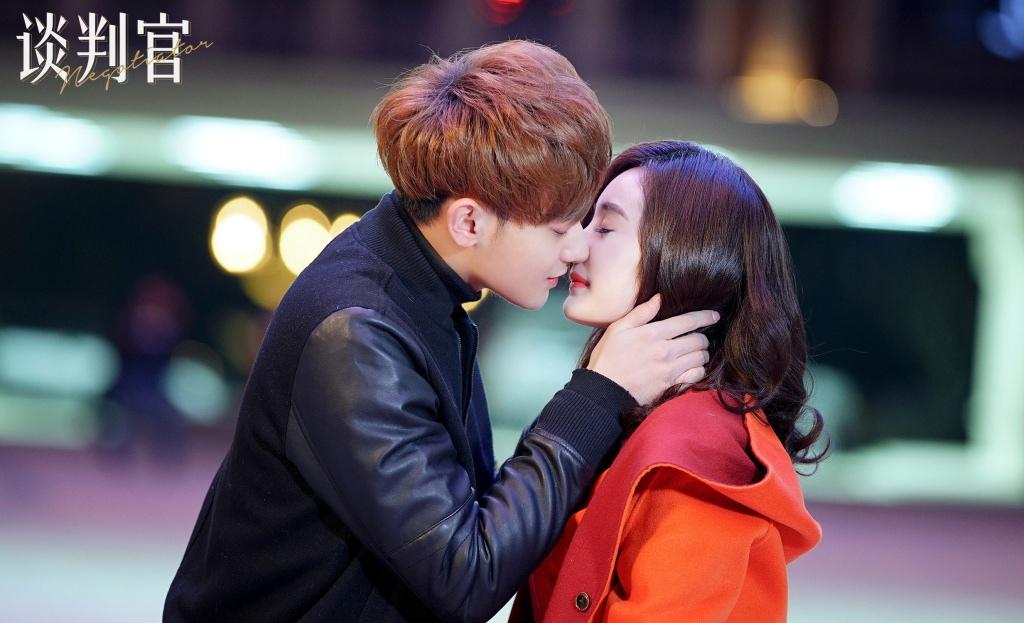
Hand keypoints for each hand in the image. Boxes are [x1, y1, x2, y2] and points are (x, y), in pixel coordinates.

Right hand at [587, 294, 717, 404]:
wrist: (604, 391)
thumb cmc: (608, 358)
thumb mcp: (617, 329)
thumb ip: (641, 313)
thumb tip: (660, 298)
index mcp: (653, 333)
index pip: (688, 321)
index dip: (705, 317)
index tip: (714, 316)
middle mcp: (665, 351)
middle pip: (699, 340)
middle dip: (703, 336)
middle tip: (699, 337)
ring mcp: (670, 370)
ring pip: (700, 357)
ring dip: (702, 353)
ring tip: (696, 352)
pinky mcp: (671, 385)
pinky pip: (696, 375)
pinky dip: (698, 370)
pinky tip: (692, 367)